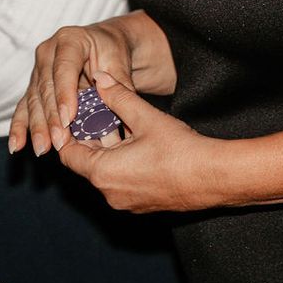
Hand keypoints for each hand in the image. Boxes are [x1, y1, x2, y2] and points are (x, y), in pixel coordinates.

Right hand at [10, 20, 140, 155]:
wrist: (104, 45)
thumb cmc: (112, 52)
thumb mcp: (120, 63)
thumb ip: (119, 86)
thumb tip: (122, 112)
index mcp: (70, 40)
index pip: (64, 68)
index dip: (65, 94)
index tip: (69, 119)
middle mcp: (48, 52)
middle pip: (46, 88)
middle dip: (52, 118)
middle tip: (58, 142)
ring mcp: (38, 69)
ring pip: (34, 100)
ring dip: (37, 127)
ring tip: (42, 149)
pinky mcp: (33, 86)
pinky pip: (24, 107)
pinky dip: (19, 127)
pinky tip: (16, 145)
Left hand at [54, 72, 214, 212]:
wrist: (214, 178)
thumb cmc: (180, 150)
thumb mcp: (145, 117)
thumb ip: (119, 97)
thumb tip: (100, 79)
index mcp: (103, 173)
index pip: (69, 155)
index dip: (69, 133)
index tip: (73, 115)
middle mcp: (109, 193)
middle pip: (87, 163)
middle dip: (91, 138)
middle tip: (96, 113)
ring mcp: (126, 202)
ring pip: (106, 172)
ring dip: (109, 150)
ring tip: (119, 124)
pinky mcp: (142, 204)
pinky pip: (122, 182)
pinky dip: (123, 163)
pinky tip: (138, 143)